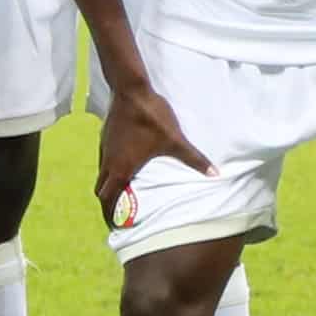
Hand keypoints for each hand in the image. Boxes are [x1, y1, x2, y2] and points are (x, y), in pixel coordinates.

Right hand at [94, 82, 214, 224]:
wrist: (131, 90)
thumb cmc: (152, 117)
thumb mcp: (176, 140)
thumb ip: (194, 159)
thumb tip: (215, 174)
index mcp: (122, 169)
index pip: (108, 199)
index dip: (110, 215)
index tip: (116, 226)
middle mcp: (109, 162)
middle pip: (100, 190)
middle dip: (107, 204)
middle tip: (120, 213)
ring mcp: (105, 149)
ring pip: (101, 175)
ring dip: (109, 186)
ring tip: (123, 193)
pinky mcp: (105, 138)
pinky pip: (104, 161)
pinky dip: (110, 170)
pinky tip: (125, 166)